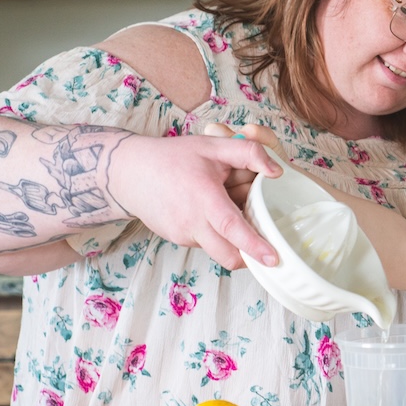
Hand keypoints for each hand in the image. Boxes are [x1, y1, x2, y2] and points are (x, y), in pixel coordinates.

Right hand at [108, 131, 281, 270]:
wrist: (128, 173)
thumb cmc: (173, 157)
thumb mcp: (213, 146)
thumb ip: (248, 153)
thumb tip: (277, 172)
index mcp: (203, 198)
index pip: (232, 228)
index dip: (253, 246)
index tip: (273, 259)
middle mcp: (192, 223)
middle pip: (228, 255)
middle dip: (250, 257)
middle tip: (266, 244)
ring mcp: (183, 235)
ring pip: (218, 250)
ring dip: (233, 241)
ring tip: (231, 210)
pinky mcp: (177, 240)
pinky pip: (205, 243)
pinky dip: (216, 235)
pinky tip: (212, 212)